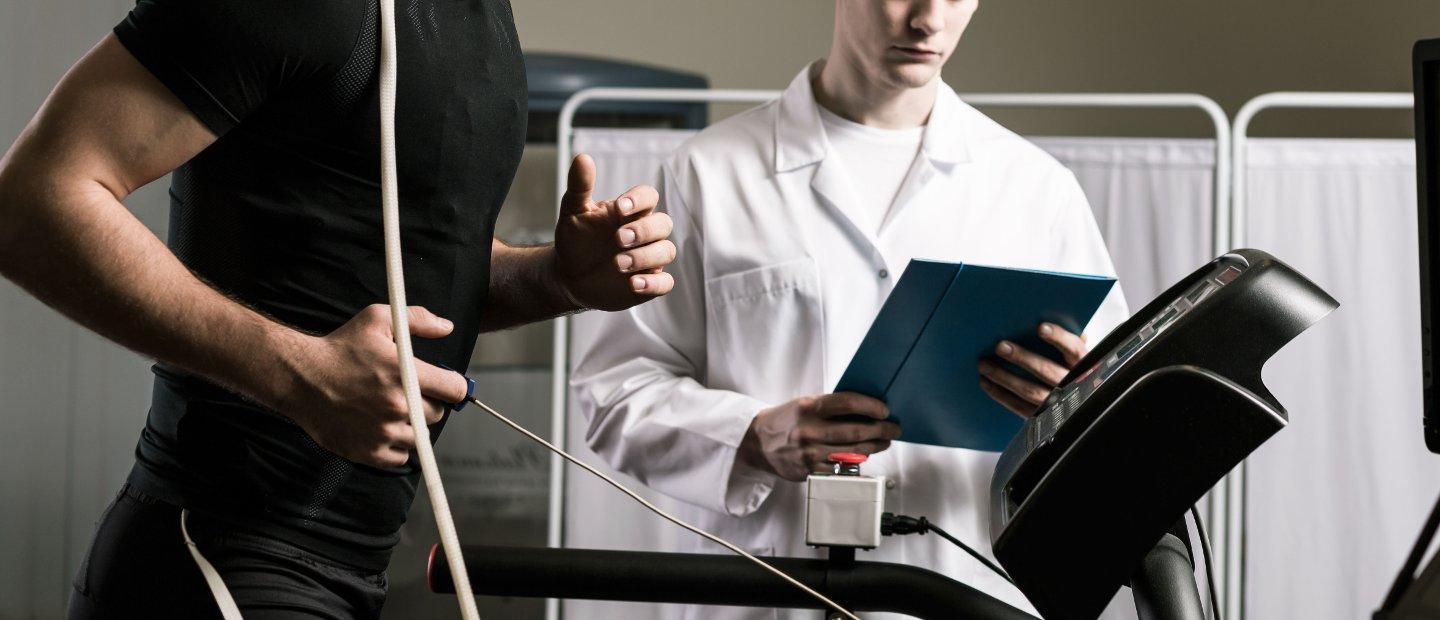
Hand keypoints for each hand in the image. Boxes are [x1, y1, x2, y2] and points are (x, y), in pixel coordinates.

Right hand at [277, 305, 469, 467]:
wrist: (299, 377)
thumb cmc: (339, 348)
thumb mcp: (377, 320)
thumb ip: (417, 320)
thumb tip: (446, 327)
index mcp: (407, 375)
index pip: (455, 390)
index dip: (453, 386)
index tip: (444, 385)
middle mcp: (399, 406)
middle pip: (438, 414)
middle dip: (428, 403)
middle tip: (409, 394)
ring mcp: (383, 432)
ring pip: (419, 437)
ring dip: (412, 426)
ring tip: (391, 410)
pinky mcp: (368, 451)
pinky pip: (400, 458)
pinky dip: (397, 447)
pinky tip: (383, 429)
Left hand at [554, 154, 675, 310]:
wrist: (568, 275)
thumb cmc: (576, 239)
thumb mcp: (573, 212)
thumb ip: (580, 186)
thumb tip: (583, 158)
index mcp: (630, 211)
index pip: (648, 196)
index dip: (639, 200)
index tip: (620, 208)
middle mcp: (644, 233)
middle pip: (663, 224)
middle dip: (643, 231)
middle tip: (618, 239)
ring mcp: (649, 258)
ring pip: (666, 251)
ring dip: (645, 257)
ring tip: (618, 264)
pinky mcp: (649, 282)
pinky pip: (665, 283)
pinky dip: (653, 283)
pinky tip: (633, 284)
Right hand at [739, 393, 900, 481]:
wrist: (758, 442)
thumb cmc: (786, 420)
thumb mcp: (804, 404)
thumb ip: (830, 406)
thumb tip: (865, 408)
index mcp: (809, 407)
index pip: (848, 403)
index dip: (871, 406)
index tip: (884, 410)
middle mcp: (810, 430)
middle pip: (856, 430)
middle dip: (881, 430)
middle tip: (893, 428)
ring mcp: (810, 452)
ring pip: (853, 451)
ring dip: (874, 447)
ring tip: (884, 441)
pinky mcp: (810, 470)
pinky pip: (841, 468)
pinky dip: (857, 462)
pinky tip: (864, 455)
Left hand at [978, 322, 1087, 417]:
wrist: (1079, 400)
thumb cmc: (1072, 368)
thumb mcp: (1075, 354)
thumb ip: (1067, 338)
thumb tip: (1046, 319)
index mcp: (1084, 364)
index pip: (1074, 349)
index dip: (1059, 338)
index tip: (1040, 328)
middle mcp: (1073, 384)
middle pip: (1047, 371)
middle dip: (1022, 358)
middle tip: (1000, 347)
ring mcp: (1058, 403)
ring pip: (1030, 391)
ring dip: (1004, 378)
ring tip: (985, 365)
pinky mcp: (1043, 417)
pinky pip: (1019, 407)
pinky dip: (1001, 394)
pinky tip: (987, 383)